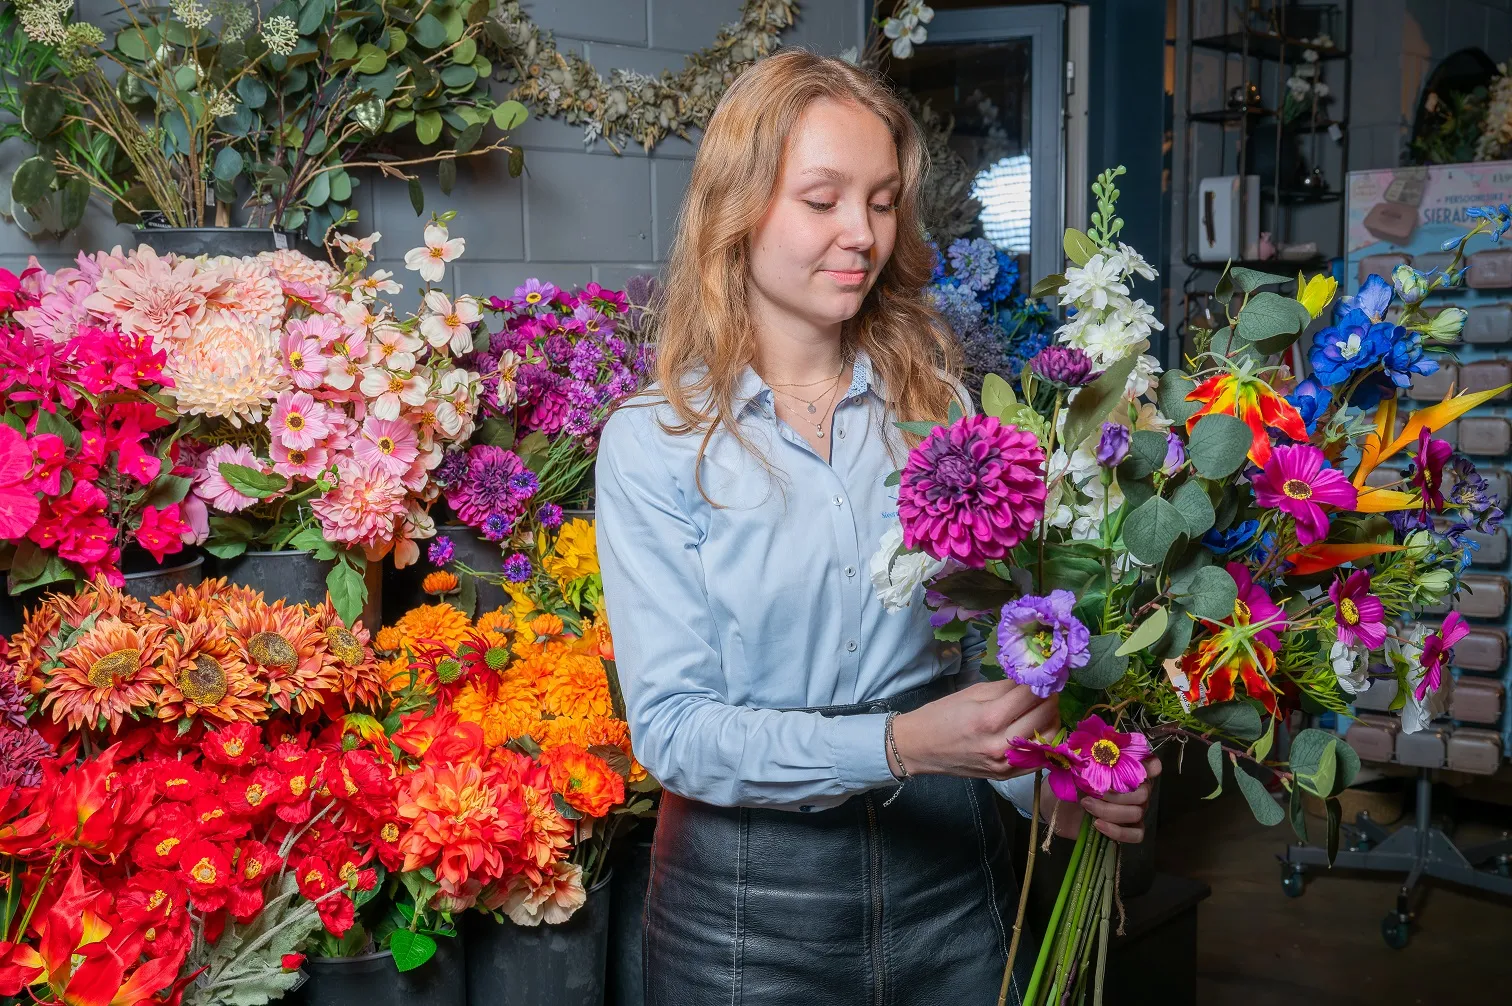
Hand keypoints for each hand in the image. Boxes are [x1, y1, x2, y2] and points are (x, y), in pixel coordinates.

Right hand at [890, 679, 1059, 780]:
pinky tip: (1038, 728)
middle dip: (1050, 697)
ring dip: (1051, 718)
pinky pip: (1040, 757)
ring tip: (1043, 707)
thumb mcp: (972, 693)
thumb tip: (1032, 679)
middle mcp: (1001, 743)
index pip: (1031, 695)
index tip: (1046, 673)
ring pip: (1048, 737)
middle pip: (1045, 716)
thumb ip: (1006, 687)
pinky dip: (1045, 740)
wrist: (920, 748)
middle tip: (1047, 688)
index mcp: (989, 718)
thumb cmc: (941, 715)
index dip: (1042, 681)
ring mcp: (1005, 763)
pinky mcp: (1007, 775)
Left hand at [1044, 755, 1162, 842]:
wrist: (1059, 807)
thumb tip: (1099, 753)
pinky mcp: (1128, 830)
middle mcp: (1138, 791)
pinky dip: (1116, 831)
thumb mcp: (1079, 768)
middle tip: (1094, 793)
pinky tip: (1098, 824)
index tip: (1131, 764)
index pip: (1153, 766)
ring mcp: (1136, 811)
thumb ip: (1093, 760)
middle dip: (1117, 795)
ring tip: (1087, 805)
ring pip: (1136, 813)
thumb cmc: (1073, 783)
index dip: (1149, 765)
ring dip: (1108, 811)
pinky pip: (1135, 835)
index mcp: (1130, 771)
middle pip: (1143, 794)